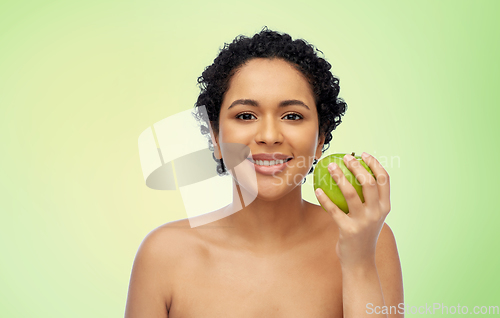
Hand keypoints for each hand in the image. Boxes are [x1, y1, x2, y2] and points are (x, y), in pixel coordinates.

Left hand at [315, 152, 390, 267]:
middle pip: (369, 183)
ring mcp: (363, 222)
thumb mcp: (372, 217)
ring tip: (330, 167)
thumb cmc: (363, 234)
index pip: (384, 180)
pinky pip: (334, 210)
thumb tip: (356, 174)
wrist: (360, 261)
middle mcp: (377, 213)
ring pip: (350, 193)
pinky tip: (317, 189)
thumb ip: (369, 200)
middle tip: (346, 157)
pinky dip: (325, 198)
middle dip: (357, 166)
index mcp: (385, 207)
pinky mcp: (348, 230)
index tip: (363, 154)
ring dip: (339, 177)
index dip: (375, 164)